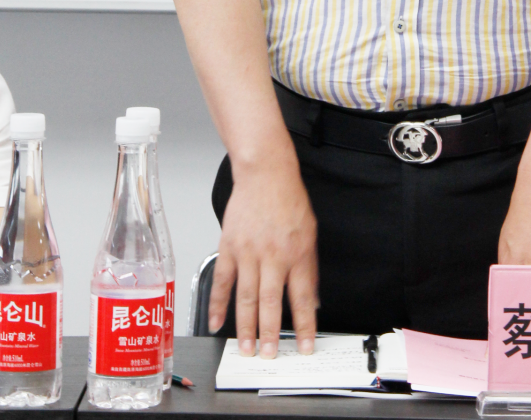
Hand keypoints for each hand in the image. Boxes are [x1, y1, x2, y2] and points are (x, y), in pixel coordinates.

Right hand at [208, 158, 317, 357]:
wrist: (265, 174)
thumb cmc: (289, 200)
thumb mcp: (310, 233)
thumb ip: (310, 268)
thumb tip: (313, 299)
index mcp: (298, 253)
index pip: (303, 298)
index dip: (305, 326)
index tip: (306, 347)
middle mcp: (274, 256)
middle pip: (271, 302)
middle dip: (272, 333)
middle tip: (270, 356)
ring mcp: (249, 252)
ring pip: (247, 298)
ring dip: (247, 327)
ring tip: (248, 349)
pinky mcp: (229, 247)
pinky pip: (223, 281)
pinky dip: (218, 304)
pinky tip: (217, 322)